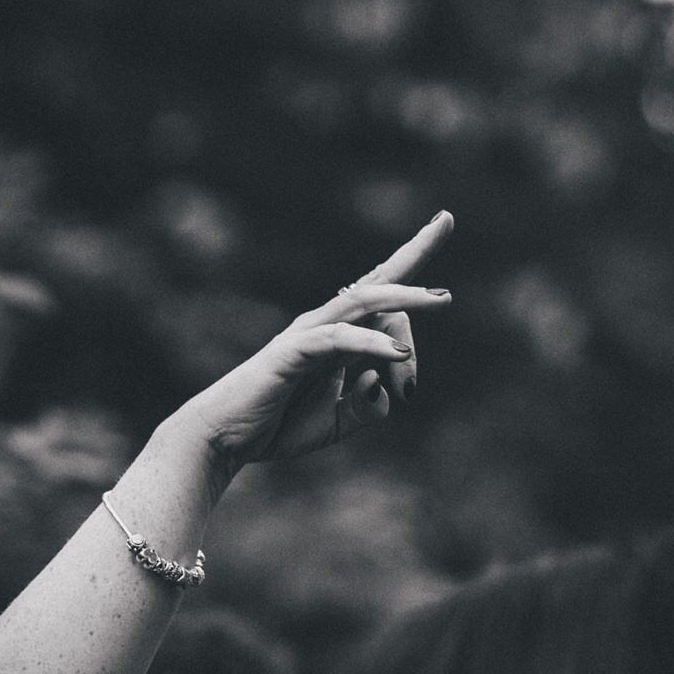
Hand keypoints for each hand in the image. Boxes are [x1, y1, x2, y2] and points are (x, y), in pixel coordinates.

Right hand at [171, 211, 454, 473]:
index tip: (445, 235)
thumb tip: (384, 385)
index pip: (382, 296)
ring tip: (441, 300)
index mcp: (340, 336)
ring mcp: (309, 334)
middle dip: (413, 253)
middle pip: (378, 282)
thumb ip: (369, 407)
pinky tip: (398, 354)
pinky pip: (339, 340)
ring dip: (404, 296)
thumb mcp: (339, 422)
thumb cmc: (278, 424)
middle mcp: (327, 324)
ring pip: (363, 300)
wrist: (226, 438)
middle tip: (446, 244)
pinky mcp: (293, 352)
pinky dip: (371, 343)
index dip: (413, 269)